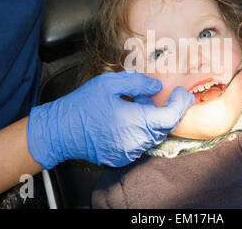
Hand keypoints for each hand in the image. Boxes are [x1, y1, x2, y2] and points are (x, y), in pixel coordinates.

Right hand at [27, 71, 193, 168]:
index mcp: (137, 122)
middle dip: (166, 110)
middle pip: (164, 127)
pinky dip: (142, 130)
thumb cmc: (82, 105)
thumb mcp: (110, 84)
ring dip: (153, 120)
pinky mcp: (121, 157)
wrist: (59, 131)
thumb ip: (138, 83)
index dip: (180, 104)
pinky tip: (129, 118)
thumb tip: (157, 88)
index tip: (182, 93)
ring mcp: (129, 152)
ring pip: (153, 135)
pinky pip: (140, 143)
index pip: (171, 116)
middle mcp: (136, 141)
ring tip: (137, 104)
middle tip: (156, 94)